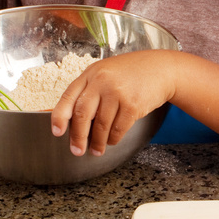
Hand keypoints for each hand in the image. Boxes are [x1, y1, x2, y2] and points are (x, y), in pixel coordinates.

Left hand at [50, 50, 177, 156]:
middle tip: (76, 150)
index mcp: (91, 73)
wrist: (162, 69)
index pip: (68, 97)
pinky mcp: (132, 105)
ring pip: (101, 125)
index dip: (59, 117)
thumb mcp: (106, 72)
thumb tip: (74, 119)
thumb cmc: (132, 72)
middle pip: (82, 114)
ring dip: (98, 142)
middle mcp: (102, 81)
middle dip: (78, 137)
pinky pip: (118, 129)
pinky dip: (113, 139)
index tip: (57, 132)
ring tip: (96, 150)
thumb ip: (90, 89)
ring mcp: (118, 93)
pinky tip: (112, 141)